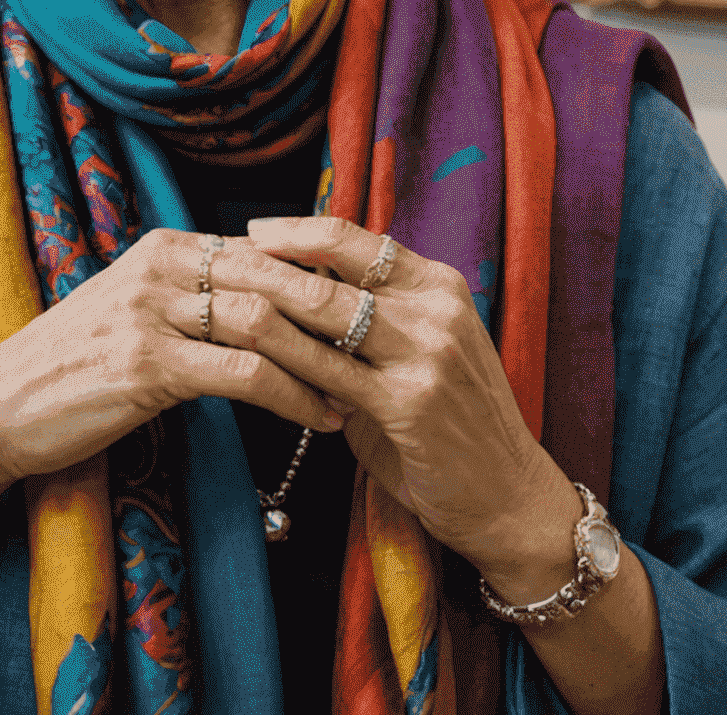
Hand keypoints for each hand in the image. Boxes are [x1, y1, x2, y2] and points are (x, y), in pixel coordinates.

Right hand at [0, 227, 361, 491]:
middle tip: (386, 349)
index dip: (324, 280)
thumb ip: (193, 295)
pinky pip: (242, 372)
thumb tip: (270, 298)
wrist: (0, 406)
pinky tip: (322, 418)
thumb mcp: (134, 311)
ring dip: (324, 359)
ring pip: (265, 319)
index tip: (370, 313)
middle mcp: (160, 266)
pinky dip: (292, 395)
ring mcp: (151, 311)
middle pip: (274, 275)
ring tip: (364, 389)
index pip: (265, 250)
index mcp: (164, 247)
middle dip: (336, 315)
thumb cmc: (74, 365)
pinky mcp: (146, 363)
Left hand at [245, 215, 581, 597]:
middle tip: (217, 265)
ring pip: (323, 313)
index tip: (251, 231)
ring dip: (265, 309)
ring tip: (220, 306)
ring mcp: (426, 355)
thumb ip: (369, 315)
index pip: (354, 237)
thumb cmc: (452, 417)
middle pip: (331, 270)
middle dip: (266, 265)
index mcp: (437, 285)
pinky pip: (327, 373)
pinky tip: (251, 364)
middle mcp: (435, 309)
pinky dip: (284, 366)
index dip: (296, 230)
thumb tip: (292, 281)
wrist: (510, 495)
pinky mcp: (408, 404)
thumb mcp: (421, 346)